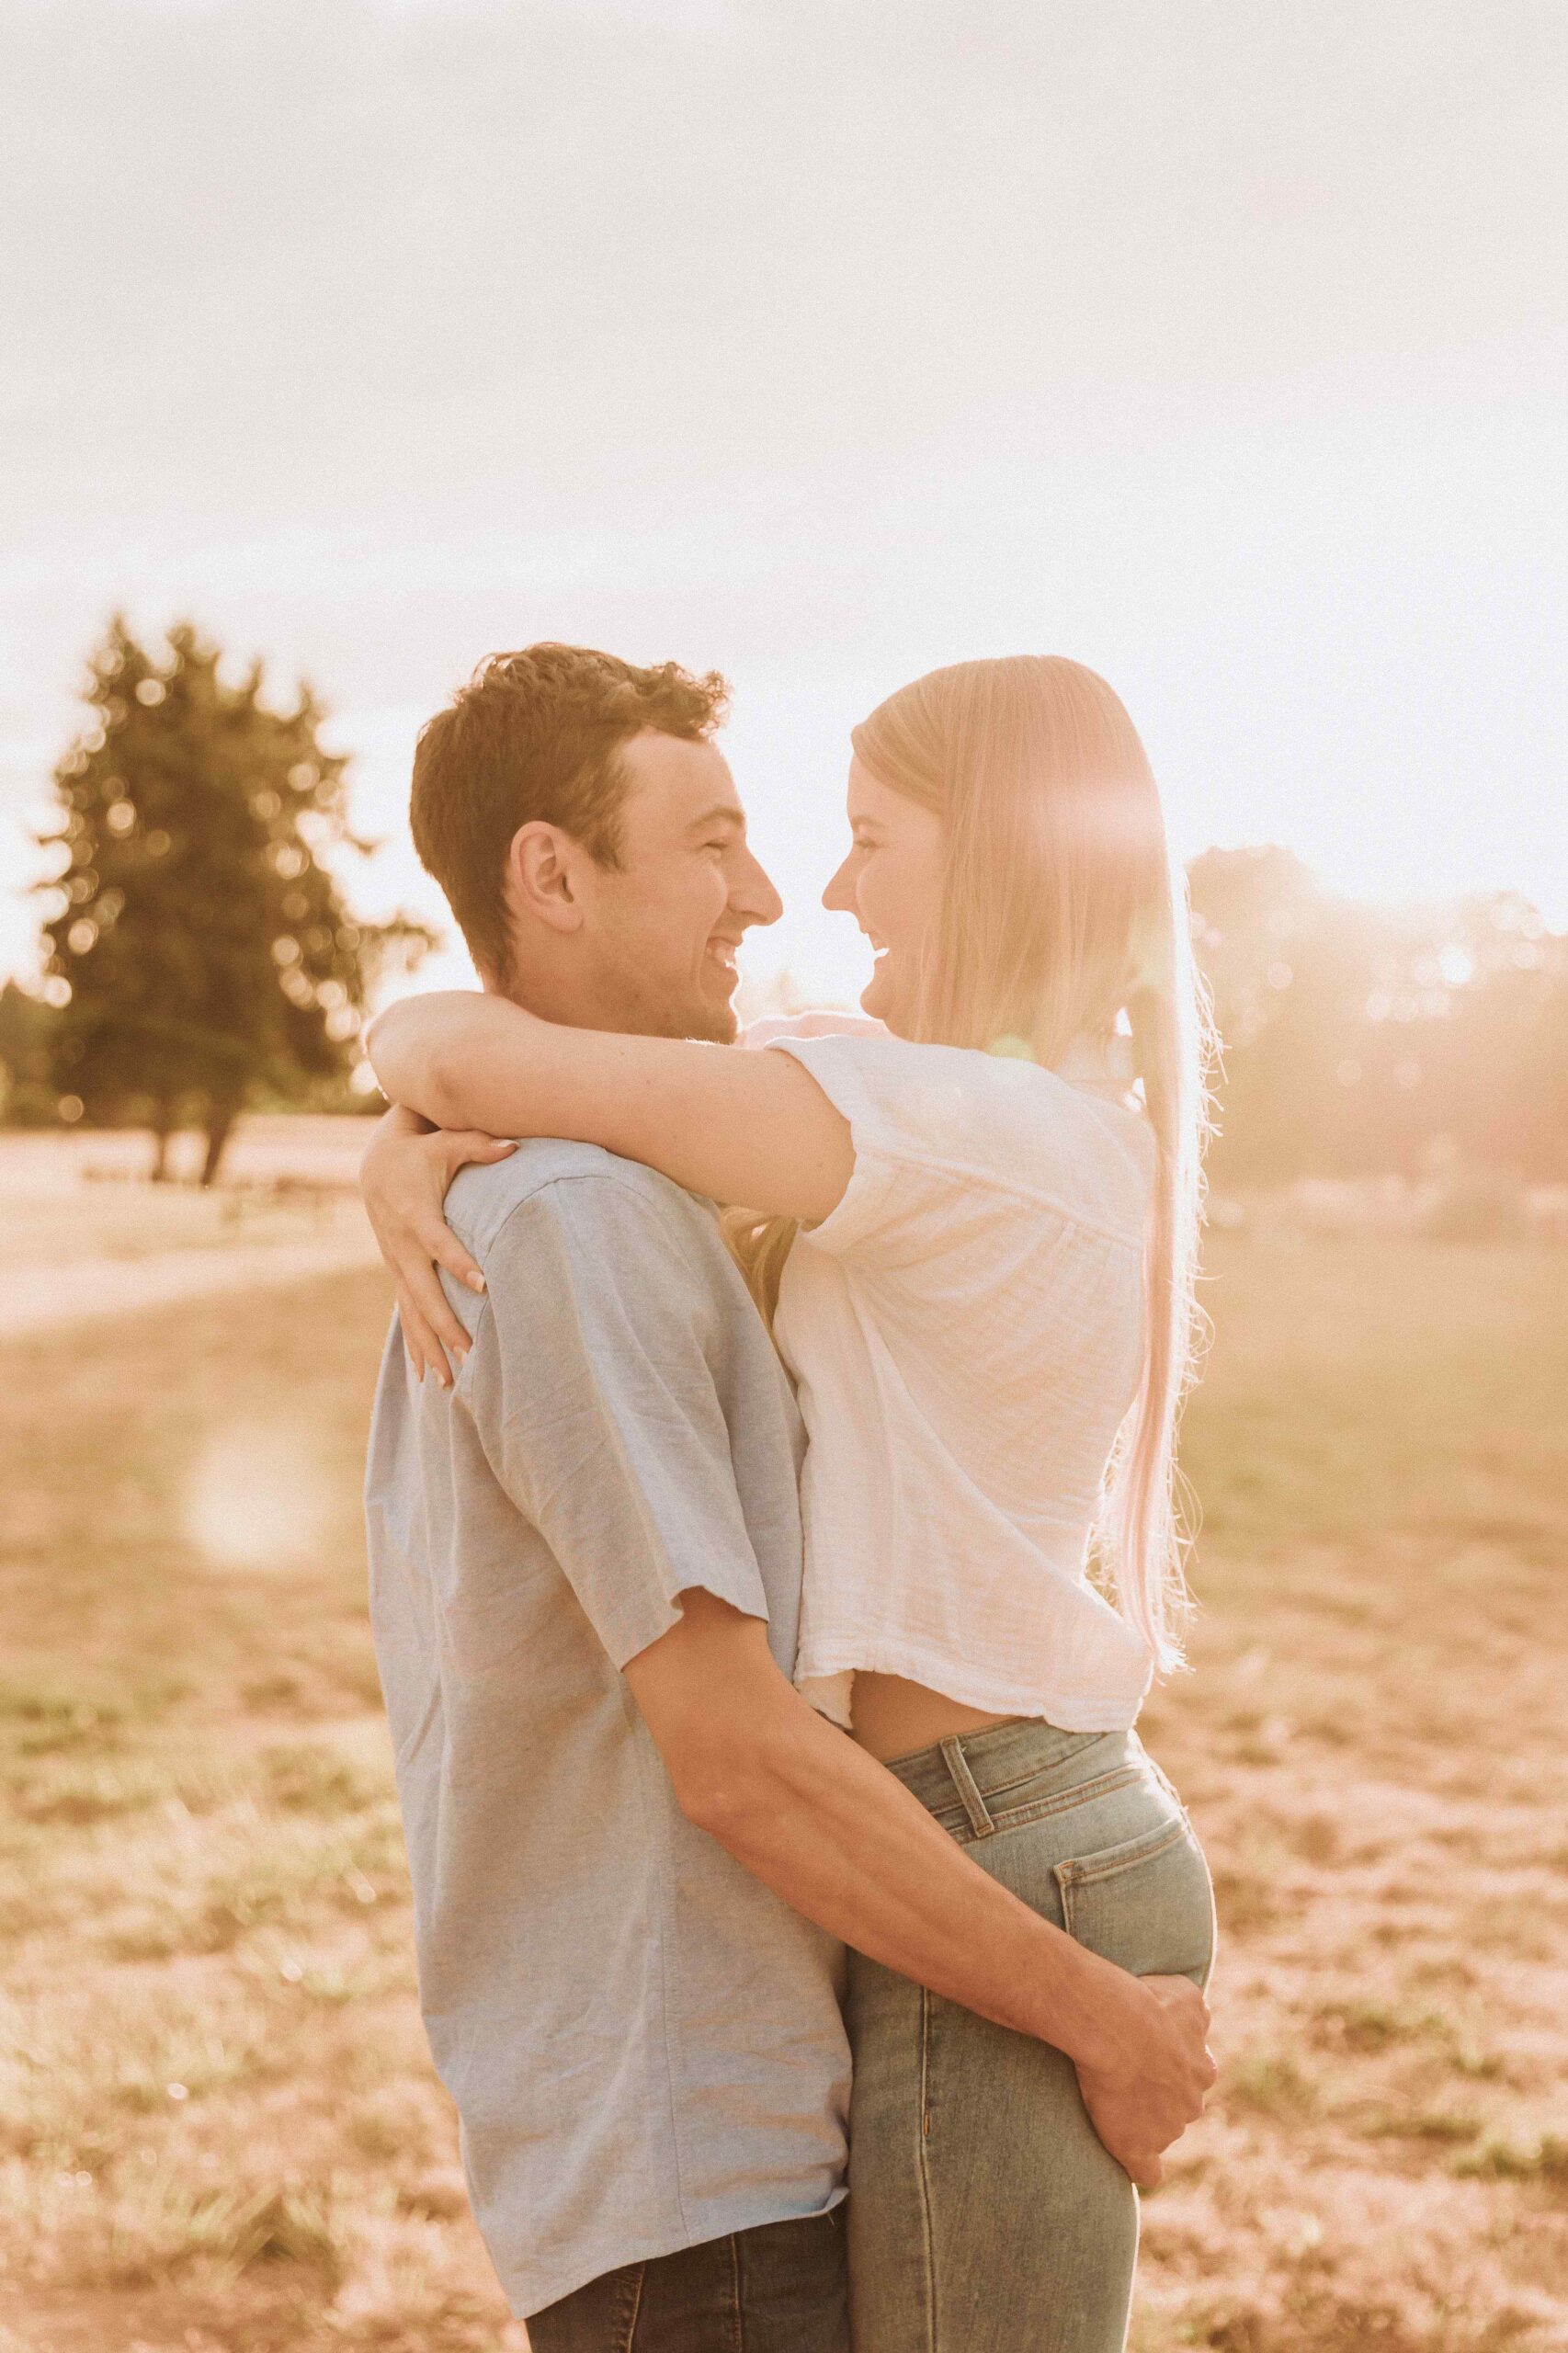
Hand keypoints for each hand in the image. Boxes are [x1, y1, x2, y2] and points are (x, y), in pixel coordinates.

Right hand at [359, 1105, 515, 1385]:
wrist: (376, 1165)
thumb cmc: (421, 1152)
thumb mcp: (447, 1143)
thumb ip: (481, 1145)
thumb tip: (516, 1145)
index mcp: (418, 1217)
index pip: (440, 1245)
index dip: (460, 1264)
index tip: (484, 1285)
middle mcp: (403, 1248)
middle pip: (423, 1293)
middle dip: (445, 1324)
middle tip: (471, 1352)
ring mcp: (397, 1265)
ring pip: (412, 1314)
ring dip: (429, 1348)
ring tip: (448, 1383)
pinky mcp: (398, 1274)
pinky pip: (406, 1316)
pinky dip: (415, 1347)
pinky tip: (425, 1378)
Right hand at [1074, 1974, 1216, 2189]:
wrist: (1119, 2027)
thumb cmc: (1147, 2003)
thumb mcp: (1186, 1994)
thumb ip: (1195, 2011)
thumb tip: (1197, 2015)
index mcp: (1203, 2069)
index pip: (1192, 2077)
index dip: (1168, 2068)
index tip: (1146, 2056)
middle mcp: (1192, 2102)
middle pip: (1179, 2107)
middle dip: (1160, 2096)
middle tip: (1127, 2075)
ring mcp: (1168, 2128)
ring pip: (1161, 2131)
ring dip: (1144, 2120)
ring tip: (1111, 2098)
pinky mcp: (1139, 2147)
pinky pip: (1147, 2171)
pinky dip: (1140, 2167)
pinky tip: (1131, 2162)